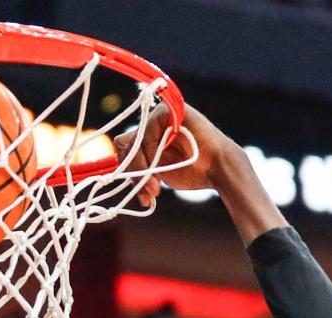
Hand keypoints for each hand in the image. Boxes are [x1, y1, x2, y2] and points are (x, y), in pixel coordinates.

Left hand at [113, 103, 241, 205]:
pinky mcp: (169, 109)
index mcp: (147, 137)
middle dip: (133, 171)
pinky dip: (150, 150)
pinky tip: (162, 164)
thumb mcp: (156, 174)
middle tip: (148, 191)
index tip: (142, 193)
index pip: (123, 149)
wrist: (217, 168)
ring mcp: (159, 115)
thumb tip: (114, 175)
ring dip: (141, 166)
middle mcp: (151, 124)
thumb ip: (138, 170)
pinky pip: (147, 129)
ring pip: (132, 140)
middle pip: (123, 144)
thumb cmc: (192, 171)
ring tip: (156, 185)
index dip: (126, 171)